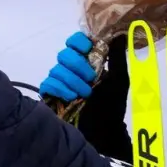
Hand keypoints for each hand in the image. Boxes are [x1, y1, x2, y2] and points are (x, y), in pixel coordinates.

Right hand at [40, 33, 131, 162]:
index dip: (79, 42)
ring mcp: (60, 83)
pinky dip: (59, 88)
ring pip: (56, 69)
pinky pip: (47, 84)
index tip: (88, 48)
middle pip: (64, 54)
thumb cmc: (112, 107)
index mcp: (88, 63)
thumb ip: (117, 57)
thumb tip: (120, 34)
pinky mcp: (51, 96)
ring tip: (84, 94)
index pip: (75, 42)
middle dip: (78, 65)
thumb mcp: (119, 80)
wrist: (104, 132)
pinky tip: (71, 97)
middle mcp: (72, 70)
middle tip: (91, 78)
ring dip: (72, 81)